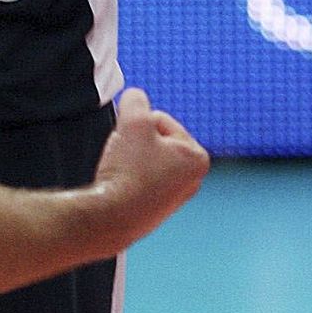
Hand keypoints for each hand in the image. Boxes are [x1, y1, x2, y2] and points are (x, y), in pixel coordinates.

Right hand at [92, 87, 209, 245]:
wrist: (114, 215)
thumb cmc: (130, 170)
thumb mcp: (133, 121)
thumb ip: (136, 100)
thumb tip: (136, 97)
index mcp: (197, 157)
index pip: (160, 120)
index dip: (138, 124)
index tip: (131, 143)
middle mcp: (192, 179)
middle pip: (155, 139)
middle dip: (136, 141)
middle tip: (126, 157)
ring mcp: (175, 196)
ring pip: (145, 158)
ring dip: (130, 157)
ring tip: (123, 172)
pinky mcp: (156, 208)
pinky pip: (139, 178)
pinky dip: (127, 176)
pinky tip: (121, 185)